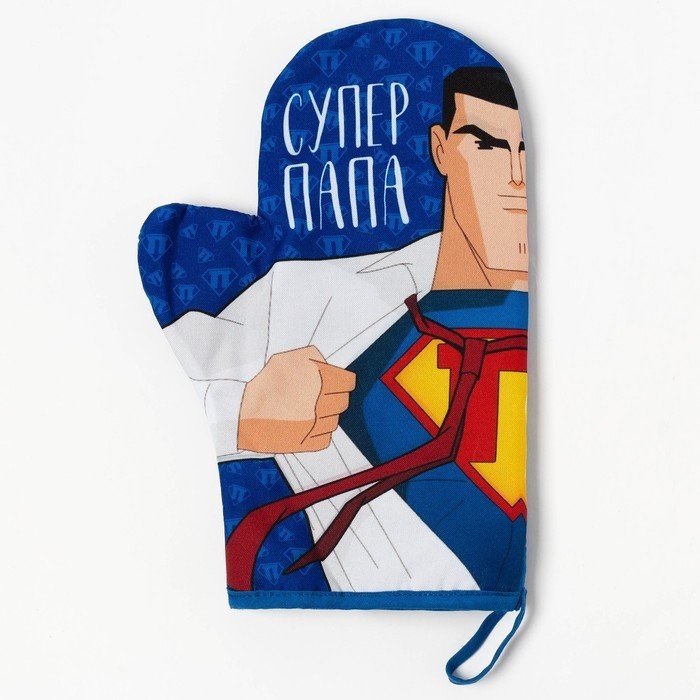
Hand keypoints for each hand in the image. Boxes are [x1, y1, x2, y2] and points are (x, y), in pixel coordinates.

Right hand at [238, 345, 355, 452]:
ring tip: (306, 410)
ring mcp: (314, 425)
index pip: (347, 383)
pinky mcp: (306, 443)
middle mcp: (320, 402)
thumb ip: (313, 357)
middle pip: (342, 402)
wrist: (240, 411)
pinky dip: (319, 433)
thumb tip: (328, 365)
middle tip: (317, 396)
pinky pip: (325, 438)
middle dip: (333, 397)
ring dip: (325, 415)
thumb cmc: (262, 383)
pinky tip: (306, 426)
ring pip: (334, 421)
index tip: (337, 383)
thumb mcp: (287, 358)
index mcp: (318, 380)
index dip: (342, 381)